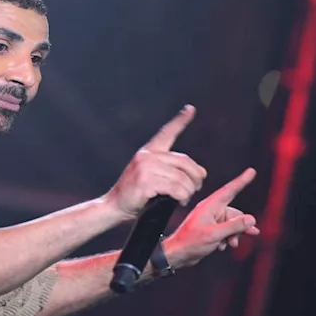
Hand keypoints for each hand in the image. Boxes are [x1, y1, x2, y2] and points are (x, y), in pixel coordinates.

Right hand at [106, 105, 207, 219]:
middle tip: (195, 188)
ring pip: (182, 178)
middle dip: (195, 177)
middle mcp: (147, 156)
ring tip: (184, 198)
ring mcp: (145, 168)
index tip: (190, 109)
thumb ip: (170, 170)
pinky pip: (176, 188)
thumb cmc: (134, 194)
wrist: (113, 206)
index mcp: (148, 151)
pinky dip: (182, 197)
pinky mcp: (146, 182)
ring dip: (188, 191)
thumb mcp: (148, 175)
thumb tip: (202, 172)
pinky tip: (179, 201)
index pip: (167, 133)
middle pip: (185, 162)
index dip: (180, 120)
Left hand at [161, 168, 258, 268]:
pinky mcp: (211, 229)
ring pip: (232, 224)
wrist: (177, 255)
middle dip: (240, 226)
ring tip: (230, 244)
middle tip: (240, 237)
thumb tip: (251, 219)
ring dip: (234, 235)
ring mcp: (211, 220)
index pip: (229, 190)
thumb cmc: (190, 243)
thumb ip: (234, 226)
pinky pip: (227, 230)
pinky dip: (227, 238)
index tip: (251, 171)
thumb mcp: (215, 234)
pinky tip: (222, 246)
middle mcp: (211, 210)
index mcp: (210, 206)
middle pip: (235, 213)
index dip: (242, 181)